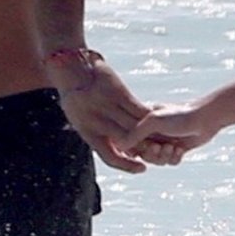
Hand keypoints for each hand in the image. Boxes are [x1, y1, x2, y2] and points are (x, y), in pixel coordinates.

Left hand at [53, 55, 149, 173]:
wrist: (71, 66)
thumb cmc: (76, 96)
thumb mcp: (79, 117)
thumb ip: (95, 133)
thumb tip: (112, 148)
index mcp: (87, 132)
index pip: (110, 157)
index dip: (128, 166)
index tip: (143, 168)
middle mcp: (97, 122)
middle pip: (127, 142)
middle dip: (145, 150)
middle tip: (159, 154)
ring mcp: (107, 107)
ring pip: (135, 127)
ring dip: (151, 134)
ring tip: (164, 139)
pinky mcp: (118, 92)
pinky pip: (138, 109)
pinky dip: (150, 117)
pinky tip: (158, 118)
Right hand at [118, 103, 220, 165]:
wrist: (206, 118)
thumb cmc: (179, 116)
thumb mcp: (154, 121)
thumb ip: (135, 132)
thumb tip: (121, 146)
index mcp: (143, 122)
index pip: (130, 142)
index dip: (138, 148)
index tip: (148, 144)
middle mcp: (152, 132)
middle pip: (143, 154)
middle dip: (152, 155)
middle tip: (161, 147)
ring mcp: (165, 140)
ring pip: (157, 160)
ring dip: (164, 157)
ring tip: (173, 148)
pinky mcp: (177, 148)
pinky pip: (170, 162)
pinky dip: (175, 158)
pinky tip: (181, 149)